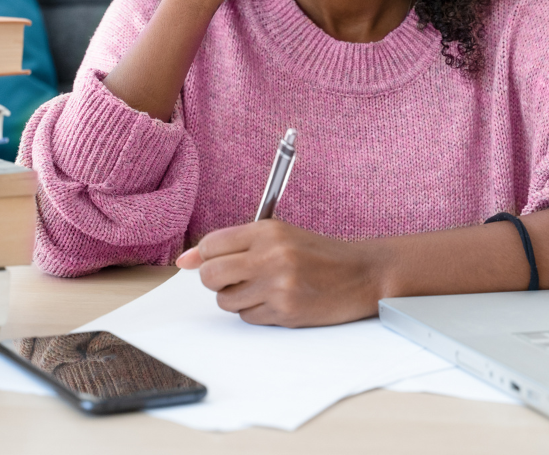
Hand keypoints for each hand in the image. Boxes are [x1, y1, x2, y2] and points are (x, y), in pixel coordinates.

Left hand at [175, 220, 378, 327]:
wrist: (363, 274)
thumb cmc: (320, 254)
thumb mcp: (281, 236)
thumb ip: (235, 244)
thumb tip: (185, 260)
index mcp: (268, 230)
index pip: (211, 244)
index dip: (206, 256)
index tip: (212, 261)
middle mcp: (271, 255)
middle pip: (210, 275)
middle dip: (216, 280)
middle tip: (237, 278)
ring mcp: (278, 286)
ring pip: (226, 300)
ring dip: (238, 298)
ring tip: (264, 288)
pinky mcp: (286, 312)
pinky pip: (248, 318)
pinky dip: (257, 312)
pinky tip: (278, 301)